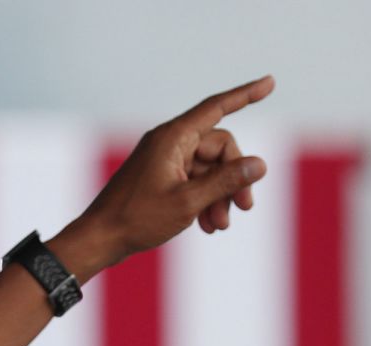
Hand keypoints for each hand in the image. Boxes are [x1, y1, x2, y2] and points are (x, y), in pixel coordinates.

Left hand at [80, 75, 274, 263]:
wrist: (100, 239)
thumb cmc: (137, 218)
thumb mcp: (188, 202)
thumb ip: (226, 181)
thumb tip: (260, 164)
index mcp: (172, 138)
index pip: (217, 107)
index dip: (245, 95)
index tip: (270, 82)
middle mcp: (168, 143)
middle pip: (219, 149)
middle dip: (234, 178)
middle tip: (244, 208)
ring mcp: (164, 160)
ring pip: (209, 169)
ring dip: (220, 196)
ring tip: (220, 225)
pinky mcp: (161, 177)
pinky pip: (194, 180)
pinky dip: (204, 200)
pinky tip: (208, 225)